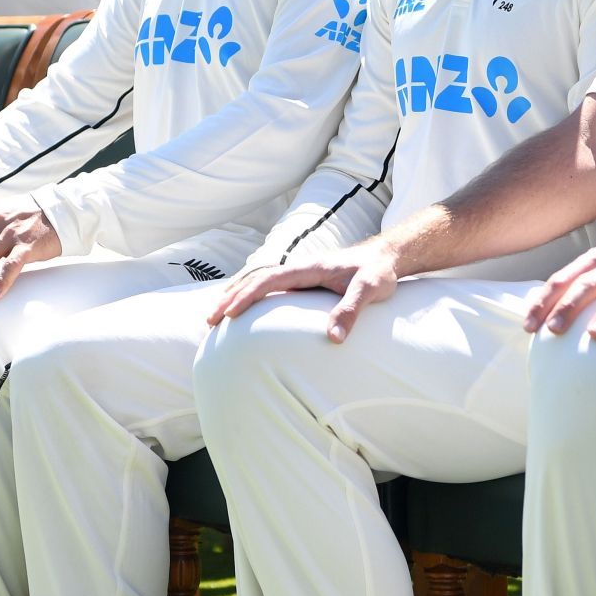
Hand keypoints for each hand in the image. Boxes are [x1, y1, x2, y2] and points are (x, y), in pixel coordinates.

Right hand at [207, 240, 400, 342]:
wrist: (386, 257)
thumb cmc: (378, 272)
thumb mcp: (371, 290)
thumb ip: (352, 310)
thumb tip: (333, 338)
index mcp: (309, 268)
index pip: (269, 280)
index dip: (247, 296)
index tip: (229, 314)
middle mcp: (299, 267)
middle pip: (255, 279)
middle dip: (230, 297)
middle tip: (209, 320)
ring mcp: (300, 273)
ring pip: (258, 280)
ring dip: (235, 294)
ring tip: (215, 314)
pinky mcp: (303, 281)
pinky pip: (269, 285)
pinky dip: (249, 293)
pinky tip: (242, 305)